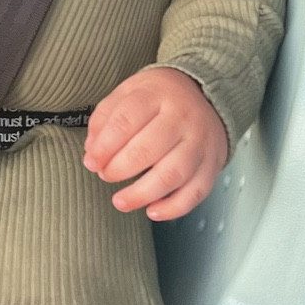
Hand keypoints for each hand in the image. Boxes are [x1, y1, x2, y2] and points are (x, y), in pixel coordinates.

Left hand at [83, 65, 229, 220]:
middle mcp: (182, 118)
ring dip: (142, 194)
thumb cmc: (160, 98)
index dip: (104, 146)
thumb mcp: (127, 92)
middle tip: (106, 175)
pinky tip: (153, 211)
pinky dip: (173, 208)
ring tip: (121, 201)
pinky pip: (195, 192)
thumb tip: (92, 151)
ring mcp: (200, 142)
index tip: (92, 161)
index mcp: (156, 95)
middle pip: (148, 148)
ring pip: (173, 174)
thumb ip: (104, 119)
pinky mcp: (211, 165)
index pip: (126, 120)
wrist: (206, 95)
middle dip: (119, 169)